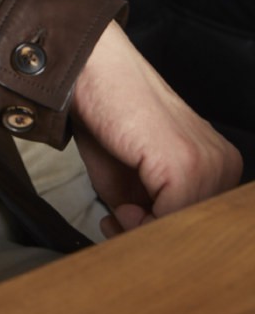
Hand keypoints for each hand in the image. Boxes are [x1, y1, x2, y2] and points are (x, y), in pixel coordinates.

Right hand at [70, 20, 241, 236]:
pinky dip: (141, 224)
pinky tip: (122, 208)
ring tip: (117, 213)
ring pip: (185, 228)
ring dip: (143, 232)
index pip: (200, 222)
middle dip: (150, 235)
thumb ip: (146, 214)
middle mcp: (223, 163)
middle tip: (116, 225)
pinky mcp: (185, 163)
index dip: (160, 235)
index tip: (126, 228)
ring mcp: (209, 163)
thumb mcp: (130, 181)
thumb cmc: (105, 116)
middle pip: (195, 229)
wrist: (90, 71)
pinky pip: (171, 219)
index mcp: (217, 164)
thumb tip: (146, 243)